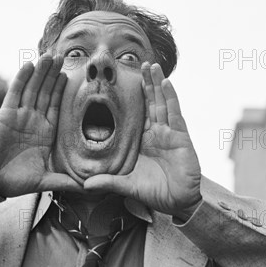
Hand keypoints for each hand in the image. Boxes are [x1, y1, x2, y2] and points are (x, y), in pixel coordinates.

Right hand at [0, 54, 81, 197]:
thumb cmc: (17, 182)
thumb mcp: (47, 180)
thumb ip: (67, 181)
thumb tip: (90, 189)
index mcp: (46, 132)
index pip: (57, 106)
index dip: (63, 90)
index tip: (71, 75)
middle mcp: (34, 120)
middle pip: (46, 92)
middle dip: (53, 74)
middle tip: (62, 56)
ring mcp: (20, 115)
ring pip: (33, 88)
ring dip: (41, 72)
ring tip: (50, 55)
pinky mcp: (6, 114)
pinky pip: (16, 93)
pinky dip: (22, 78)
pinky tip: (29, 65)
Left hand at [84, 63, 201, 217]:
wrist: (178, 203)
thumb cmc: (155, 192)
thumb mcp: (126, 185)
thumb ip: (107, 181)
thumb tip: (84, 185)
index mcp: (143, 140)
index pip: (135, 113)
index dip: (131, 97)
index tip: (120, 80)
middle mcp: (157, 133)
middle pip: (150, 102)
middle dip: (145, 82)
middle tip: (138, 62)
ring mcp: (169, 133)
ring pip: (162, 102)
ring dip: (157, 83)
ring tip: (151, 65)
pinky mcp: (181, 137)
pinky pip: (174, 113)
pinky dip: (170, 97)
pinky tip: (166, 83)